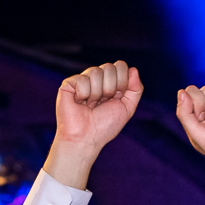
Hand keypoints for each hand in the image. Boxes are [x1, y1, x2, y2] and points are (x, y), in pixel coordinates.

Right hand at [43, 61, 142, 189]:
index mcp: (111, 82)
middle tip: (102, 103)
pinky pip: (82, 80)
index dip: (122, 82)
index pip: (120, 66)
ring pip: (96, 71)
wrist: (86, 139)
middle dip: (110, 89)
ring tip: (90, 105)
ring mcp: (82, 80)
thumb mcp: (127, 108)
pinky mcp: (68, 84)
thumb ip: (135, 89)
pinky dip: (84, 95)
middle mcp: (97, 79)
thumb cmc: (104, 127)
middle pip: (109, 67)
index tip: (116, 97)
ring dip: (97, 94)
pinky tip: (79, 103)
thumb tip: (133, 69)